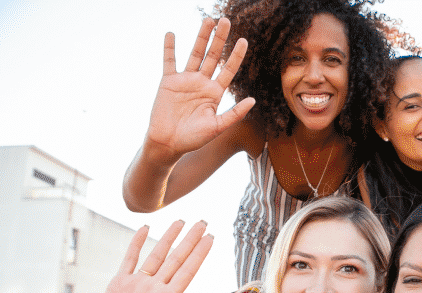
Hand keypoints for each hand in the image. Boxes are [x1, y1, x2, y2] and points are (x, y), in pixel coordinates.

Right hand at [86, 220, 215, 292]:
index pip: (188, 270)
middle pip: (177, 258)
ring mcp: (139, 284)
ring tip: (180, 221)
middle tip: (203, 221)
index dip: (200, 254)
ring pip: (156, 255)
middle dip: (190, 240)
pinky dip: (137, 243)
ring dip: (168, 238)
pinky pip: (130, 258)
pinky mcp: (120, 283)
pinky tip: (145, 228)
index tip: (212, 237)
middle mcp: (156, 288)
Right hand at [145, 18, 255, 162]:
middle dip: (220, 39)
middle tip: (226, 20)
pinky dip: (169, 48)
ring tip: (208, 21)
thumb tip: (253, 99)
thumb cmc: (194, 139)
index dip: (236, 55)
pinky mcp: (168, 82)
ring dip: (201, 37)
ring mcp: (185, 80)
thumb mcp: (217, 127)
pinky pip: (169, 61)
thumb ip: (235, 113)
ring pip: (195, 54)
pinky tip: (171, 33)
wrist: (168, 144)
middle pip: (213, 56)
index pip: (229, 70)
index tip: (244, 40)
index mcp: (215, 93)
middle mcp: (202, 83)